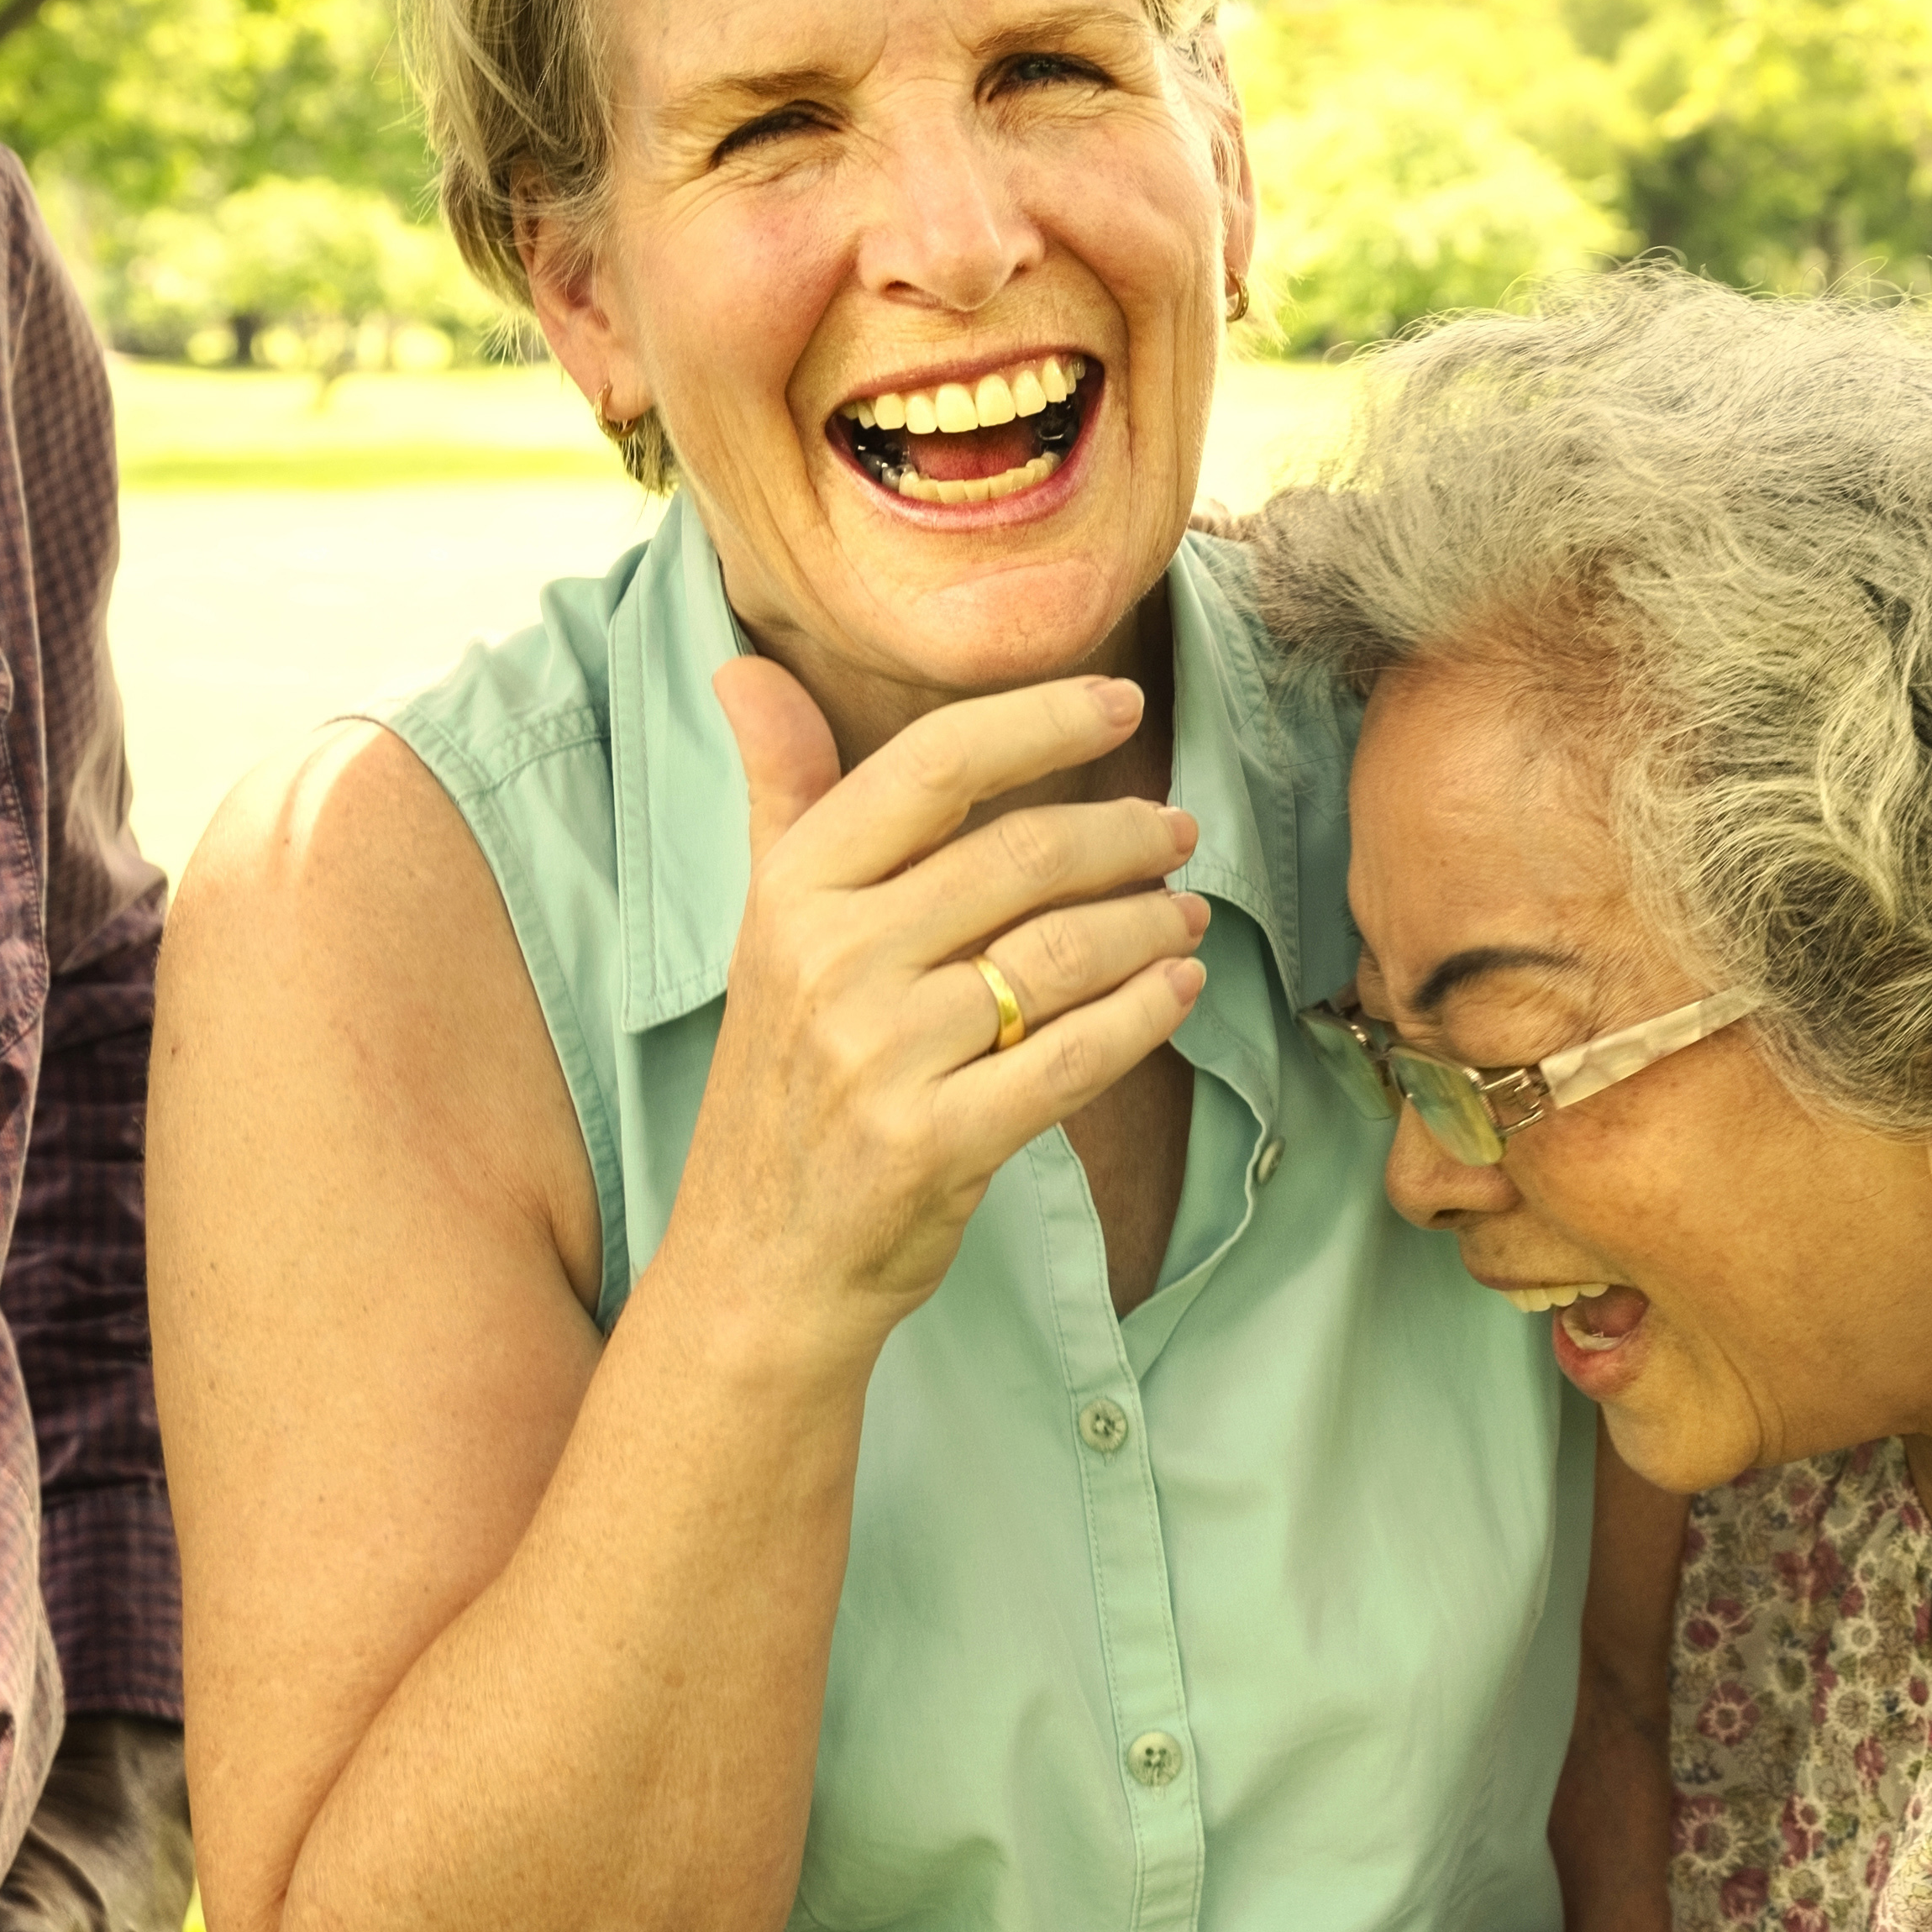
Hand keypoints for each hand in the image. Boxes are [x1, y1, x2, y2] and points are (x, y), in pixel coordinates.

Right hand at [673, 655, 1207, 1337]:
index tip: (1123, 701)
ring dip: (1150, 923)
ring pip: (1062, 953)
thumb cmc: (781, 1081)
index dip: (1042, 723)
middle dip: (1126, 835)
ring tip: (1186, 914)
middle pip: (1022, 857)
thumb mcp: (764, 930)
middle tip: (1178, 832)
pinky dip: (1145, 1015)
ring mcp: (880, 1057)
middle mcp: (829, 962)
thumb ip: (781, 795)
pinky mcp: (934, 1143)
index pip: (935, 767)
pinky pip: (1074, 1057)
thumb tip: (745, 666)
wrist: (755, 1265)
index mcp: (793, 892)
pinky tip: (1181, 990)